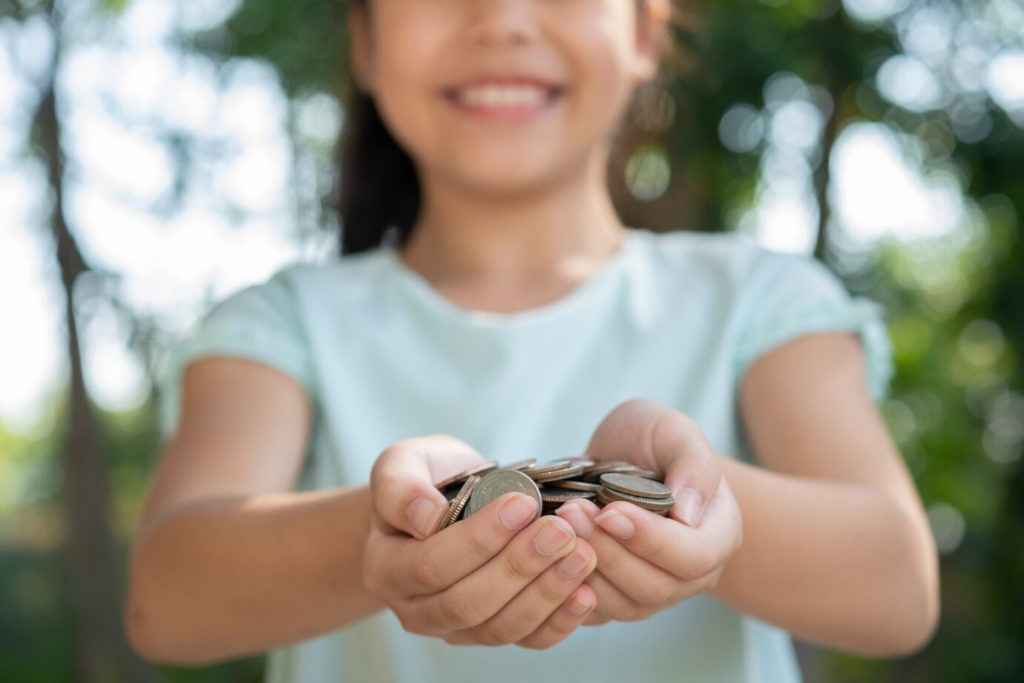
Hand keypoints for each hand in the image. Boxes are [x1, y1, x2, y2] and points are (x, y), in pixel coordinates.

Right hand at [363, 434, 598, 647]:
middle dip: (519, 566)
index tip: (522, 504)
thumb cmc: (425, 478)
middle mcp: (415, 609)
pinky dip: (560, 621)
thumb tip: (425, 517)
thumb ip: (401, 486)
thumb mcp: (403, 463)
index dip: (479, 539)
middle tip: (561, 530)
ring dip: (546, 593)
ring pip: (500, 627)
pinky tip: (587, 593)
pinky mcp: (493, 632)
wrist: (446, 503)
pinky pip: (527, 640)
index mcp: (386, 568)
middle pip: (468, 603)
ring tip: (581, 554)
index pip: (431, 565)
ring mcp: (456, 629)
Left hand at [554, 399, 742, 624]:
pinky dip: (570, 588)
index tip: (610, 511)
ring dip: (587, 569)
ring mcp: (653, 592)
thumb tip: (688, 513)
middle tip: (571, 513)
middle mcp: (691, 575)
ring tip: (558, 526)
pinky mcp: (616, 599)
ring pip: (624, 605)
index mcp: (717, 535)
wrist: (625, 457)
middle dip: (609, 552)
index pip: (693, 556)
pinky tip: (548, 556)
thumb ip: (693, 466)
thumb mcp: (676, 433)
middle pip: (656, 587)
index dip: (651, 540)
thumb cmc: (654, 440)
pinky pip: (595, 612)